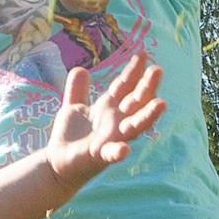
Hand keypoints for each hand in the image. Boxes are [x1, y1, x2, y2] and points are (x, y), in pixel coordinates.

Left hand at [44, 56, 166, 190]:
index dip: (133, 72)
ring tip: (162, 104)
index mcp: (109, 109)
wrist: (56, 163)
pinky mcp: (99, 157)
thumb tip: (80, 68)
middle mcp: (115, 123)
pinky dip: (118, 152)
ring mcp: (110, 140)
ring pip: (133, 127)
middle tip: (158, 70)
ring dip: (148, 116)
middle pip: (135, 103)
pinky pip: (111, 155)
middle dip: (147, 87)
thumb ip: (77, 90)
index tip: (142, 54)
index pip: (124, 87)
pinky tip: (124, 149)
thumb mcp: (73, 107)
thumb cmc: (70, 136)